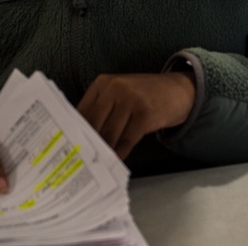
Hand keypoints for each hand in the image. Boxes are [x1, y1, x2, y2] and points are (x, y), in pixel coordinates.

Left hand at [76, 72, 196, 159]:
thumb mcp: (119, 94)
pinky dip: (120, 152)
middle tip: (82, 161)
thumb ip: (101, 109)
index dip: (75, 132)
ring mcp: (131, 99)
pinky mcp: (145, 113)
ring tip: (97, 164)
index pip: (82, 111)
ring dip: (104, 151)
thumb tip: (81, 137)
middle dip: (88, 144)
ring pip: (110, 133)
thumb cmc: (143, 96)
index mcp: (103, 83)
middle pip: (94, 124)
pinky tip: (116, 160)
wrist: (177, 90)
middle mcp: (115, 88)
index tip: (70, 148)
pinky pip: (127, 139)